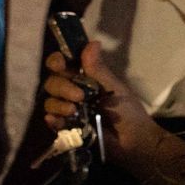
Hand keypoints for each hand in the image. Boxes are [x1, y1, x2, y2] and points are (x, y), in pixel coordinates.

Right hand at [42, 41, 156, 167]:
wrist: (135, 141)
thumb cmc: (128, 112)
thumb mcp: (114, 87)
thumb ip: (98, 69)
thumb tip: (92, 42)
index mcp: (84, 79)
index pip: (61, 65)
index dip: (56, 61)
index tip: (60, 64)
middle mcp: (72, 92)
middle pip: (52, 82)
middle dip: (62, 87)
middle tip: (80, 96)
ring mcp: (68, 111)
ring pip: (49, 102)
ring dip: (59, 104)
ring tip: (74, 111)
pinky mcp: (66, 129)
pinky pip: (51, 121)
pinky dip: (53, 120)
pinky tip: (60, 121)